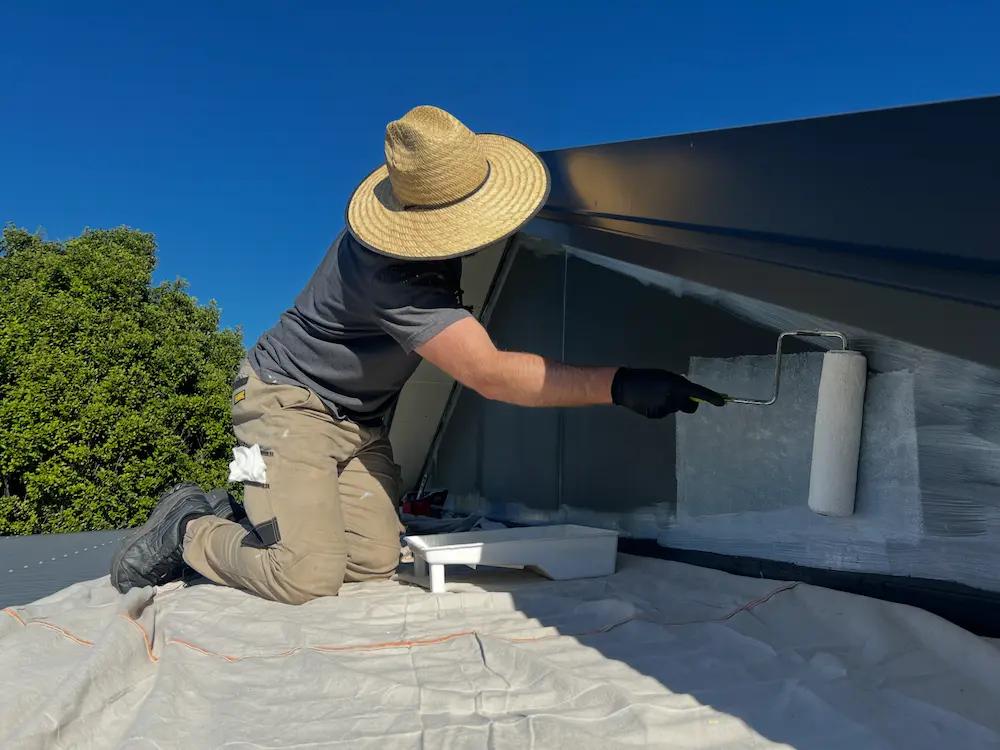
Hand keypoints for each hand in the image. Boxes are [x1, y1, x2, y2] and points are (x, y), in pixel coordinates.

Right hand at [611, 368, 725, 417]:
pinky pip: (665, 412)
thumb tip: (689, 393)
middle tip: (677, 395)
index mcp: (676, 385)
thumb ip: (678, 384)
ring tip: (656, 395)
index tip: (722, 402)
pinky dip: (661, 407)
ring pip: (675, 408)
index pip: (698, 393)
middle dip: (687, 403)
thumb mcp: (665, 376)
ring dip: (671, 403)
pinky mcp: (656, 415)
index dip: (711, 397)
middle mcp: (672, 398)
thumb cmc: (647, 376)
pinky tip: (650, 401)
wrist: (625, 386)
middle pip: (689, 406)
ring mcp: (664, 408)